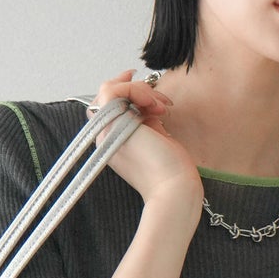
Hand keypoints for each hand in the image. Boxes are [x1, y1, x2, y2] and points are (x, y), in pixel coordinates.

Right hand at [85, 69, 202, 208]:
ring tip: (162, 107)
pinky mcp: (113, 126)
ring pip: (108, 90)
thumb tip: (145, 100)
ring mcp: (106, 132)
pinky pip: (112, 91)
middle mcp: (105, 137)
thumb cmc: (172, 170)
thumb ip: (145, 118)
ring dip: (139, 90)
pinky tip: (153, 104)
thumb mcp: (156, 137)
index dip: (124, 91)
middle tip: (160, 102)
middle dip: (135, 89)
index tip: (148, 91)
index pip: (107, 107)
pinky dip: (134, 89)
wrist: (174, 188)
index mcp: (114, 142)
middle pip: (105, 96)